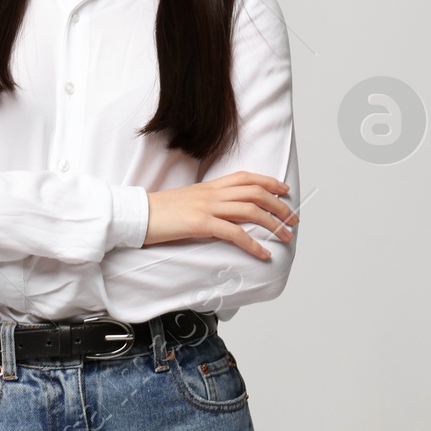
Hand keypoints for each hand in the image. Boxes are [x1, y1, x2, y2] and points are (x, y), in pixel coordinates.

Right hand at [142, 172, 296, 262]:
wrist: (136, 214)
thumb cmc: (159, 213)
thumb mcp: (187, 202)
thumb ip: (206, 204)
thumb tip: (221, 214)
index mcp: (209, 186)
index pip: (246, 177)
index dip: (269, 182)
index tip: (284, 191)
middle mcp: (212, 193)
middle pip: (255, 192)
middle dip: (279, 206)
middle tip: (293, 219)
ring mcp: (207, 207)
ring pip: (251, 211)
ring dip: (273, 224)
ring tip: (286, 237)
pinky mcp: (201, 224)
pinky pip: (234, 233)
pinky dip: (253, 244)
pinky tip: (263, 253)